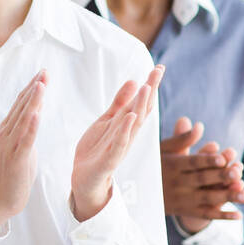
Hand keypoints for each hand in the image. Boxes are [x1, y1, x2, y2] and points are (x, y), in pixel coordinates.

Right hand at [0, 70, 46, 232]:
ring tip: (41, 86)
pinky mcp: (17, 158)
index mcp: (8, 129)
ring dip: (32, 102)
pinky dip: (31, 126)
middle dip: (34, 88)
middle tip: (44, 72)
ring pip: (23, 119)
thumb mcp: (22, 145)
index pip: (21, 104)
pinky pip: (25, 140)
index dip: (32, 88)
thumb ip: (26, 128)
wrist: (3, 197)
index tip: (42, 73)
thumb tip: (34, 112)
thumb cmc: (14, 172)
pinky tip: (37, 114)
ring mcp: (11, 145)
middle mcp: (7, 133)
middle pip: (22, 107)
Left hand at [70, 64, 164, 221]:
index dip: (150, 84)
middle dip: (150, 90)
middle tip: (158, 70)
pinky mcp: (109, 159)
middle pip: (141, 108)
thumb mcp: (107, 121)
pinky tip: (130, 117)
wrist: (84, 177)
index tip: (159, 67)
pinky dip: (125, 131)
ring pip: (133, 124)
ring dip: (140, 105)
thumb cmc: (97, 148)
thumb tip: (134, 81)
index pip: (141, 101)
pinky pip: (120, 144)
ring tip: (146, 87)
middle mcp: (127, 133)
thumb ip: (119, 103)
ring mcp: (120, 146)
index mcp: (126, 124)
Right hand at [161, 116, 243, 232]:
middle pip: (202, 179)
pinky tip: (239, 214)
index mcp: (171, 165)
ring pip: (206, 198)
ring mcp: (182, 199)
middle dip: (220, 176)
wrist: (135, 192)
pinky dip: (222, 216)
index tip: (222, 158)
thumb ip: (182, 138)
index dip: (207, 160)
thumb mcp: (162, 150)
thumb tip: (199, 126)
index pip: (192, 162)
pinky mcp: (186, 211)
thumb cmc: (153, 164)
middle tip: (237, 172)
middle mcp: (177, 183)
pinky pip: (206, 214)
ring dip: (226, 196)